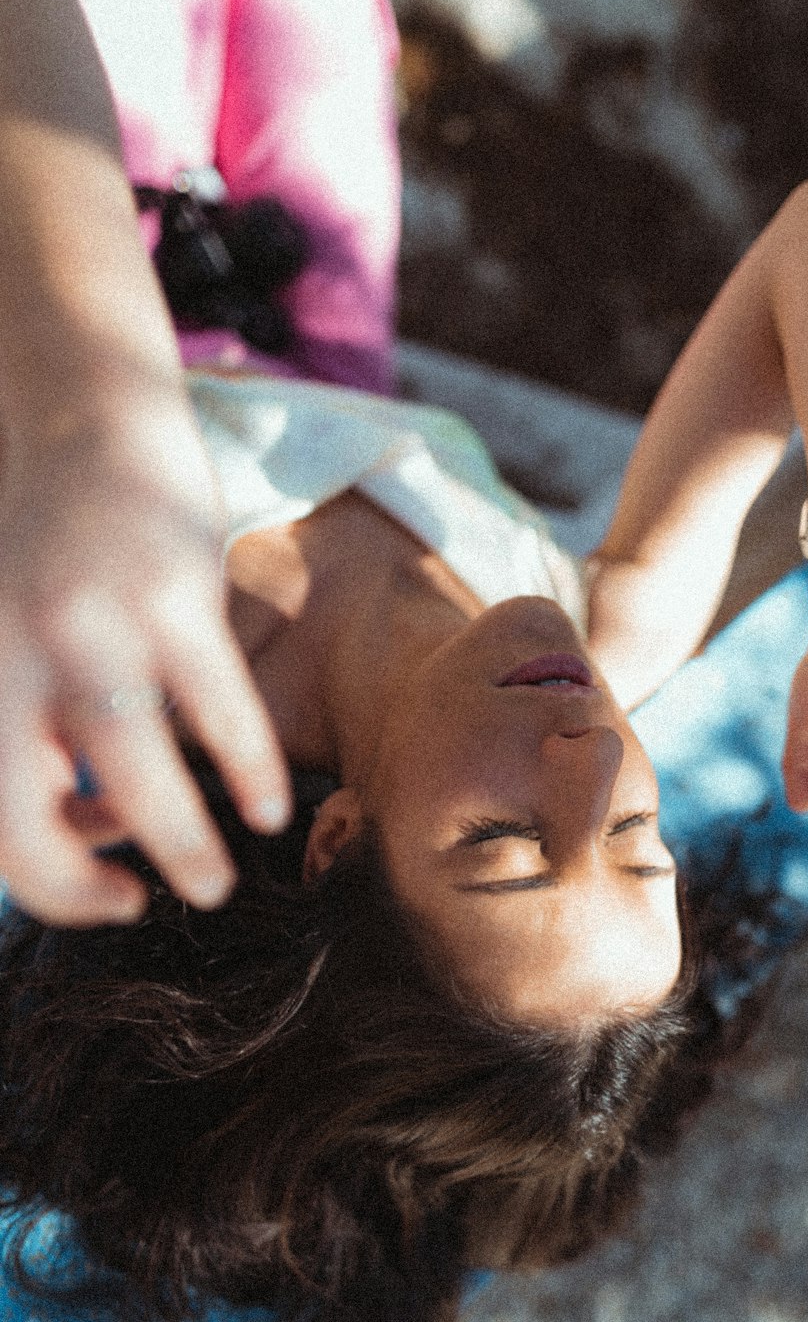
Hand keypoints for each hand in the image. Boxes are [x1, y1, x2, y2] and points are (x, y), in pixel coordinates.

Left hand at [0, 403, 291, 926]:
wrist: (82, 419)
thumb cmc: (50, 553)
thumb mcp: (14, 646)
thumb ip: (38, 735)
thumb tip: (99, 825)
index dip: (48, 883)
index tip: (107, 894)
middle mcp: (11, 657)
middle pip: (24, 819)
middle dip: (83, 890)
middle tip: (144, 903)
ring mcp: (92, 626)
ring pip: (134, 773)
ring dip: (180, 846)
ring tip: (215, 886)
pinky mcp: (171, 597)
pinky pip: (220, 713)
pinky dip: (249, 772)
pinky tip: (269, 807)